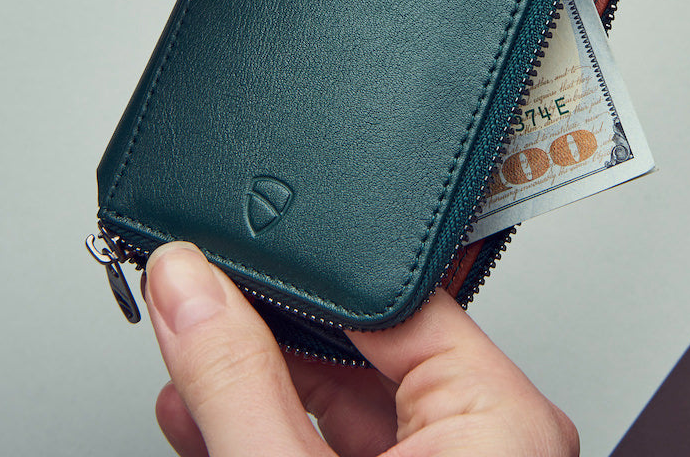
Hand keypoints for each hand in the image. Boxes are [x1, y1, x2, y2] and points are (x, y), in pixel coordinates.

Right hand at [145, 242, 578, 456]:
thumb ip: (238, 380)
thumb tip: (188, 284)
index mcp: (501, 423)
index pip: (388, 297)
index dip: (297, 271)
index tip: (232, 252)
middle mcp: (490, 445)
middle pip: (357, 346)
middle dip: (264, 328)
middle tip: (199, 298)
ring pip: (340, 402)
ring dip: (254, 382)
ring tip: (189, 352)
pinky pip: (336, 446)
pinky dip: (270, 430)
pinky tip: (207, 413)